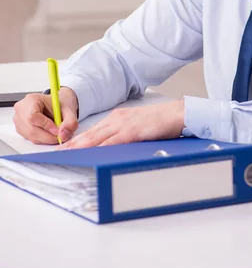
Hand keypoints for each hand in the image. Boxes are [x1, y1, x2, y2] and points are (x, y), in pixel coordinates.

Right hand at [13, 87, 78, 144]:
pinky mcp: (20, 129)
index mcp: (31, 100)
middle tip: (60, 135)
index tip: (58, 130)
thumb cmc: (59, 104)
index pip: (33, 116)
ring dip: (46, 138)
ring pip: (31, 136)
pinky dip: (42, 139)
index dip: (46, 126)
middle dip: (48, 136)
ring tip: (56, 132)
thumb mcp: (68, 109)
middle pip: (31, 129)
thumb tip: (64, 135)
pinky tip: (49, 132)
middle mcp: (21, 110)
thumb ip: (70, 121)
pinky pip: (31, 138)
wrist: (56, 104)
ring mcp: (19, 120)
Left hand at [59, 100, 184, 149]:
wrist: (177, 113)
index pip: (92, 131)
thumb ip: (124, 134)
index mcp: (117, 118)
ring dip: (80, 147)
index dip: (76, 140)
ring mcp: (124, 125)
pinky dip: (100, 149)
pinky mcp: (133, 132)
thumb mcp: (137, 126)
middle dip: (72, 144)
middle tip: (57, 153)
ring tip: (67, 155)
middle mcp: (117, 119)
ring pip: (97, 138)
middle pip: (90, 134)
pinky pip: (113, 142)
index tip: (64, 147)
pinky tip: (91, 154)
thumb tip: (112, 148)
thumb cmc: (160, 122)